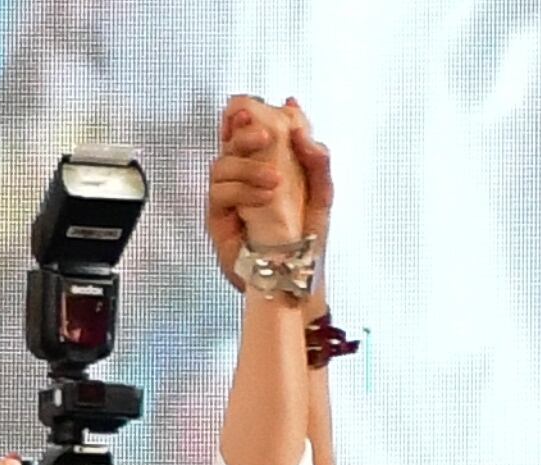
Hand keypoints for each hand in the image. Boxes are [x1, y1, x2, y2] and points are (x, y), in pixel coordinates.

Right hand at [213, 96, 310, 254]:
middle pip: (229, 142)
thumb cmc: (304, 241)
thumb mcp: (321, 198)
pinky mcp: (219, 218)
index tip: (257, 108)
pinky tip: (264, 195)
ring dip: (247, 166)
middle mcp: (243, 179)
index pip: (248, 132)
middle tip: (265, 135)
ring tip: (274, 179)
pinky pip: (220, 194)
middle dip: (243, 132)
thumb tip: (303, 131)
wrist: (296, 280)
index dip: (246, 116)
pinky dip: (243, 190)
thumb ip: (317, 162)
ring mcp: (229, 198)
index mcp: (265, 167)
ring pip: (221, 165)